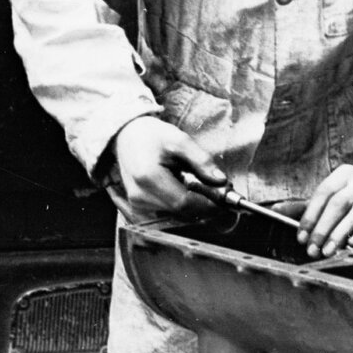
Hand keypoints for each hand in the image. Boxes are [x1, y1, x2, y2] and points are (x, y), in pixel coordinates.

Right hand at [106, 115, 226, 220]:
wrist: (127, 137)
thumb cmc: (152, 135)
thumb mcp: (180, 139)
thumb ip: (201, 160)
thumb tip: (221, 182)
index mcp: (148, 177)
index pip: (184, 203)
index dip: (208, 204)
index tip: (226, 197)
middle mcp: (140, 196)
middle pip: (182, 213)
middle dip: (205, 206)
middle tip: (219, 192)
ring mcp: (138, 205)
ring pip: (177, 216)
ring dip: (195, 207)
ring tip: (202, 188)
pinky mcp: (139, 209)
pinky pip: (169, 214)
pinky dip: (183, 207)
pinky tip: (186, 192)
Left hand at [293, 165, 352, 255]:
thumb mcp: (341, 192)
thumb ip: (312, 204)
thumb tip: (277, 210)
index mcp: (346, 174)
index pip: (323, 193)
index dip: (310, 216)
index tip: (301, 236)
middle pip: (338, 204)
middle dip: (322, 229)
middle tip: (313, 248)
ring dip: (339, 234)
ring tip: (328, 250)